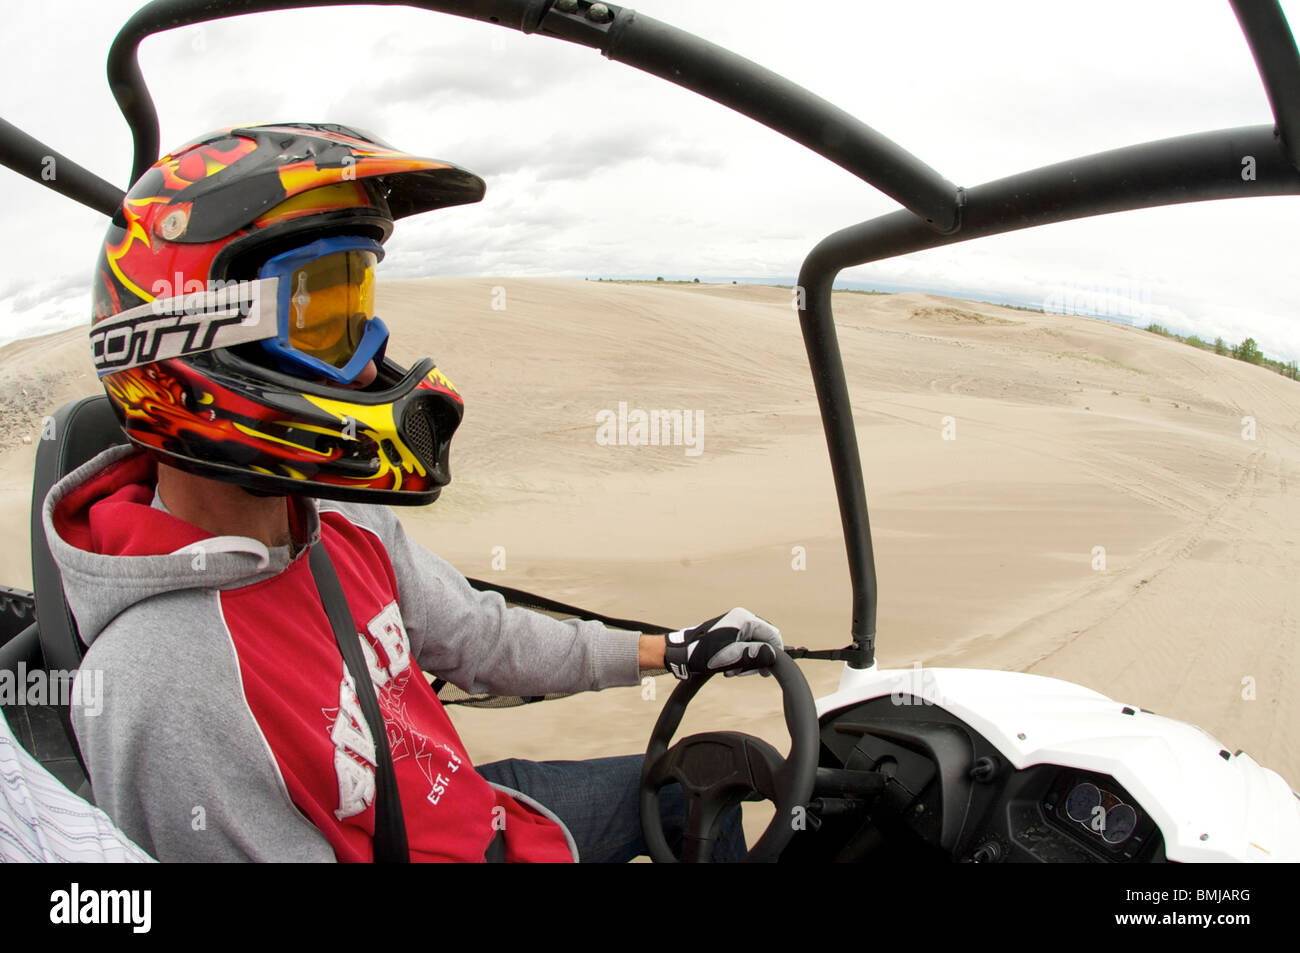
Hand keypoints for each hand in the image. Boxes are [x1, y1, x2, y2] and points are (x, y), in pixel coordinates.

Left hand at [664, 608, 782, 679]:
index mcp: (743, 618)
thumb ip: (755, 655)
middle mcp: (741, 617)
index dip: (775, 652)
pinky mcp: (728, 632)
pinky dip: (740, 658)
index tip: (769, 670)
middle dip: (757, 659)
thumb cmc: (703, 654)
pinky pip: (744, 645)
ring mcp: (734, 624)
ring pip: (753, 645)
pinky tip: (729, 668)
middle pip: (763, 640)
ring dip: (747, 661)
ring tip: (733, 672)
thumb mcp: (732, 657)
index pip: (772, 634)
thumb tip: (774, 655)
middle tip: (745, 673)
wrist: (680, 653)